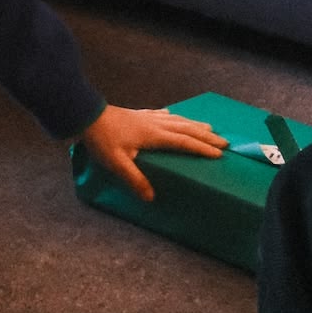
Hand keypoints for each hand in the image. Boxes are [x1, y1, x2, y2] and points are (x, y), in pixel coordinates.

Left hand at [76, 104, 227, 201]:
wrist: (87, 115)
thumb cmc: (102, 140)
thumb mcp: (117, 163)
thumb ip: (135, 179)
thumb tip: (151, 198)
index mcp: (154, 135)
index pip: (183, 142)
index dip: (202, 148)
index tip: (219, 154)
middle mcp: (155, 124)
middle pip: (187, 129)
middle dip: (206, 136)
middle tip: (224, 142)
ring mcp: (147, 117)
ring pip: (178, 120)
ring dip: (195, 125)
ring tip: (209, 128)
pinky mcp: (138, 114)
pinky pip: (163, 114)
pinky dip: (174, 116)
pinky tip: (173, 115)